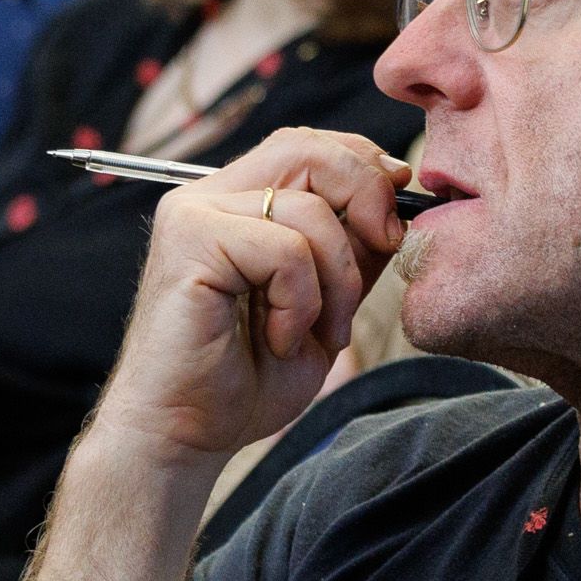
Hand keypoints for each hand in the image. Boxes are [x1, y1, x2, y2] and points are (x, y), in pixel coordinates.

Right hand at [84, 127, 417, 467]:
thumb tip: (397, 200)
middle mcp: (207, 196)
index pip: (309, 146)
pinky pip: (284, 249)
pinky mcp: (189, 242)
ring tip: (316, 333)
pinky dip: (300, 301)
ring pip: (307, 208)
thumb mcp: (323, 305)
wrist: (183, 434)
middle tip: (385, 251)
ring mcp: (193, 215)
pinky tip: (279, 339)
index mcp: (234, 202)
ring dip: (336, 279)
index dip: (364, 167)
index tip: (395, 219)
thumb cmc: (245, 378)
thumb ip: (351, 251)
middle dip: (366, 198)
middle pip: (309, 149)